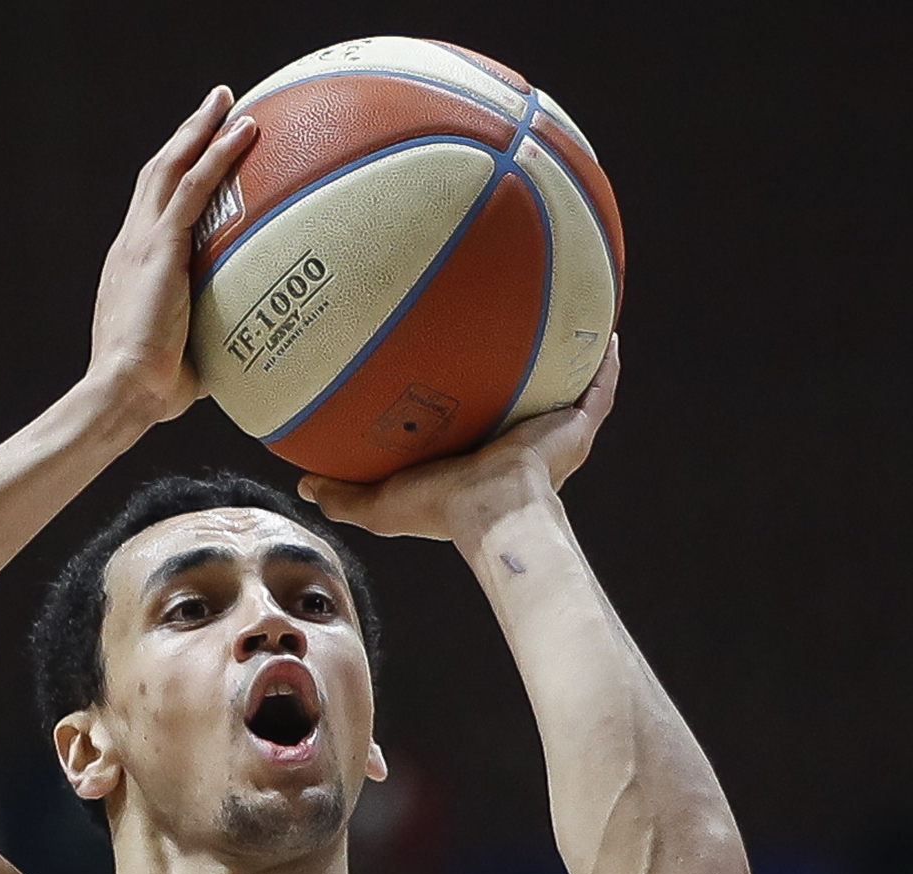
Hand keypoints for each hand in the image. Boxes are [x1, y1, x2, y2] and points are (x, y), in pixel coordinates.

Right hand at [84, 89, 257, 428]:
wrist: (122, 393)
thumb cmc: (151, 394)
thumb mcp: (186, 362)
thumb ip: (210, 347)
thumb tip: (248, 362)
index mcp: (132, 266)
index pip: (152, 207)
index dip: (172, 174)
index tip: (194, 154)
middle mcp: (131, 243)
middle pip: (157, 172)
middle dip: (184, 135)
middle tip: (212, 106)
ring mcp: (142, 241)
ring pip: (171, 166)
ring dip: (199, 128)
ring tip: (226, 99)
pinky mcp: (159, 248)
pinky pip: (194, 187)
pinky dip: (218, 154)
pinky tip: (244, 131)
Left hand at [299, 336, 620, 546]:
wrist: (494, 510)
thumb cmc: (441, 509)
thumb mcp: (379, 502)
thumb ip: (342, 494)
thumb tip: (305, 484)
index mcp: (479, 461)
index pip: (474, 425)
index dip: (467, 401)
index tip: (455, 373)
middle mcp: (518, 447)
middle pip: (523, 403)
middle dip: (520, 375)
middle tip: (509, 337)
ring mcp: (551, 438)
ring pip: (565, 393)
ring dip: (568, 364)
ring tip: (569, 325)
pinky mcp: (575, 429)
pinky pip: (597, 389)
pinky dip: (604, 364)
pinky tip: (606, 332)